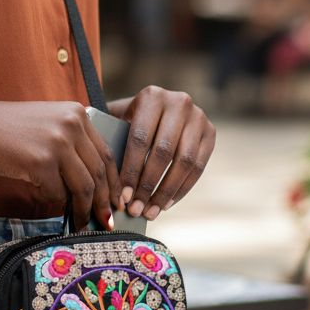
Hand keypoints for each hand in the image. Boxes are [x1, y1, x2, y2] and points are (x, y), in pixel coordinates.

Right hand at [0, 100, 122, 230]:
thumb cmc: (6, 130)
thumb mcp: (47, 124)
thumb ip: (72, 143)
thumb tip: (94, 183)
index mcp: (77, 113)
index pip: (106, 153)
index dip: (113, 182)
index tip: (115, 201)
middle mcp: (72, 125)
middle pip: (100, 172)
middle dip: (104, 202)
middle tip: (106, 221)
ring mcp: (57, 143)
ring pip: (84, 187)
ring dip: (84, 210)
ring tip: (81, 224)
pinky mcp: (40, 162)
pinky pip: (58, 193)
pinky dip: (55, 203)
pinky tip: (51, 206)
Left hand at [108, 88, 214, 220]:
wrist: (161, 107)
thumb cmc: (131, 120)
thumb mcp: (119, 118)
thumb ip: (109, 138)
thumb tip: (98, 177)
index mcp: (151, 97)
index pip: (140, 139)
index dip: (131, 171)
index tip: (123, 197)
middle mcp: (179, 102)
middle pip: (163, 152)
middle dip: (148, 185)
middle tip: (135, 209)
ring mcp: (198, 117)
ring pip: (184, 162)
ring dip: (166, 192)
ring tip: (150, 212)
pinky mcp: (210, 132)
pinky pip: (198, 168)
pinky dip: (181, 189)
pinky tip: (165, 204)